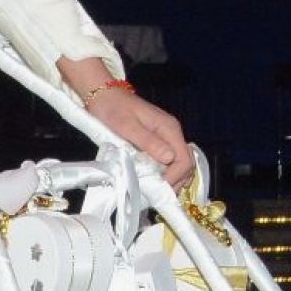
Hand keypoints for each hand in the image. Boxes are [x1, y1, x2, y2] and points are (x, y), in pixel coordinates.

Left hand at [71, 76, 193, 185]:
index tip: (160, 189)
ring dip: (172, 179)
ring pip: (179, 163)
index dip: (175, 177)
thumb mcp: (127, 126)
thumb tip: (169, 158)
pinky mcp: (158, 140)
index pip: (184, 159)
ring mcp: (166, 136)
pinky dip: (165, 173)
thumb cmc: (113, 110)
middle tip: (160, 195)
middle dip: (176, 181)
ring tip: (158, 192)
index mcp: (169, 128)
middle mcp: (172, 132)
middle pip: (186, 163)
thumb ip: (149, 141)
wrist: (104, 95)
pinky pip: (169, 160)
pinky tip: (155, 181)